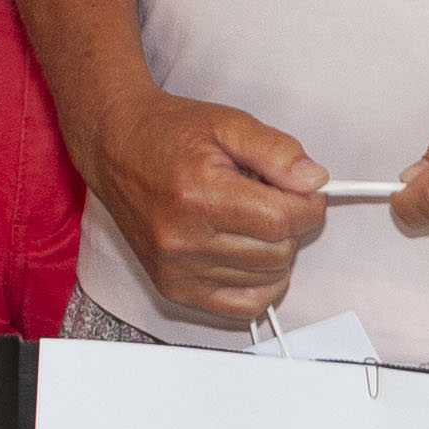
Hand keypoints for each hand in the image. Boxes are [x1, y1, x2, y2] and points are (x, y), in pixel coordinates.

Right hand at [71, 89, 328, 322]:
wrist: (114, 147)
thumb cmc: (167, 133)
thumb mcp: (228, 123)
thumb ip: (276, 150)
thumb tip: (314, 181)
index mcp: (198, 195)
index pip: (282, 221)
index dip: (308, 204)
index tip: (304, 190)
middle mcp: (184, 240)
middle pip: (278, 253)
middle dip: (290, 223)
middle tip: (270, 196)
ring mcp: (177, 271)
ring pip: (267, 278)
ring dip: (274, 249)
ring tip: (248, 217)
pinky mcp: (175, 289)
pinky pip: (242, 305)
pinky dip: (260, 283)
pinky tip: (250, 253)